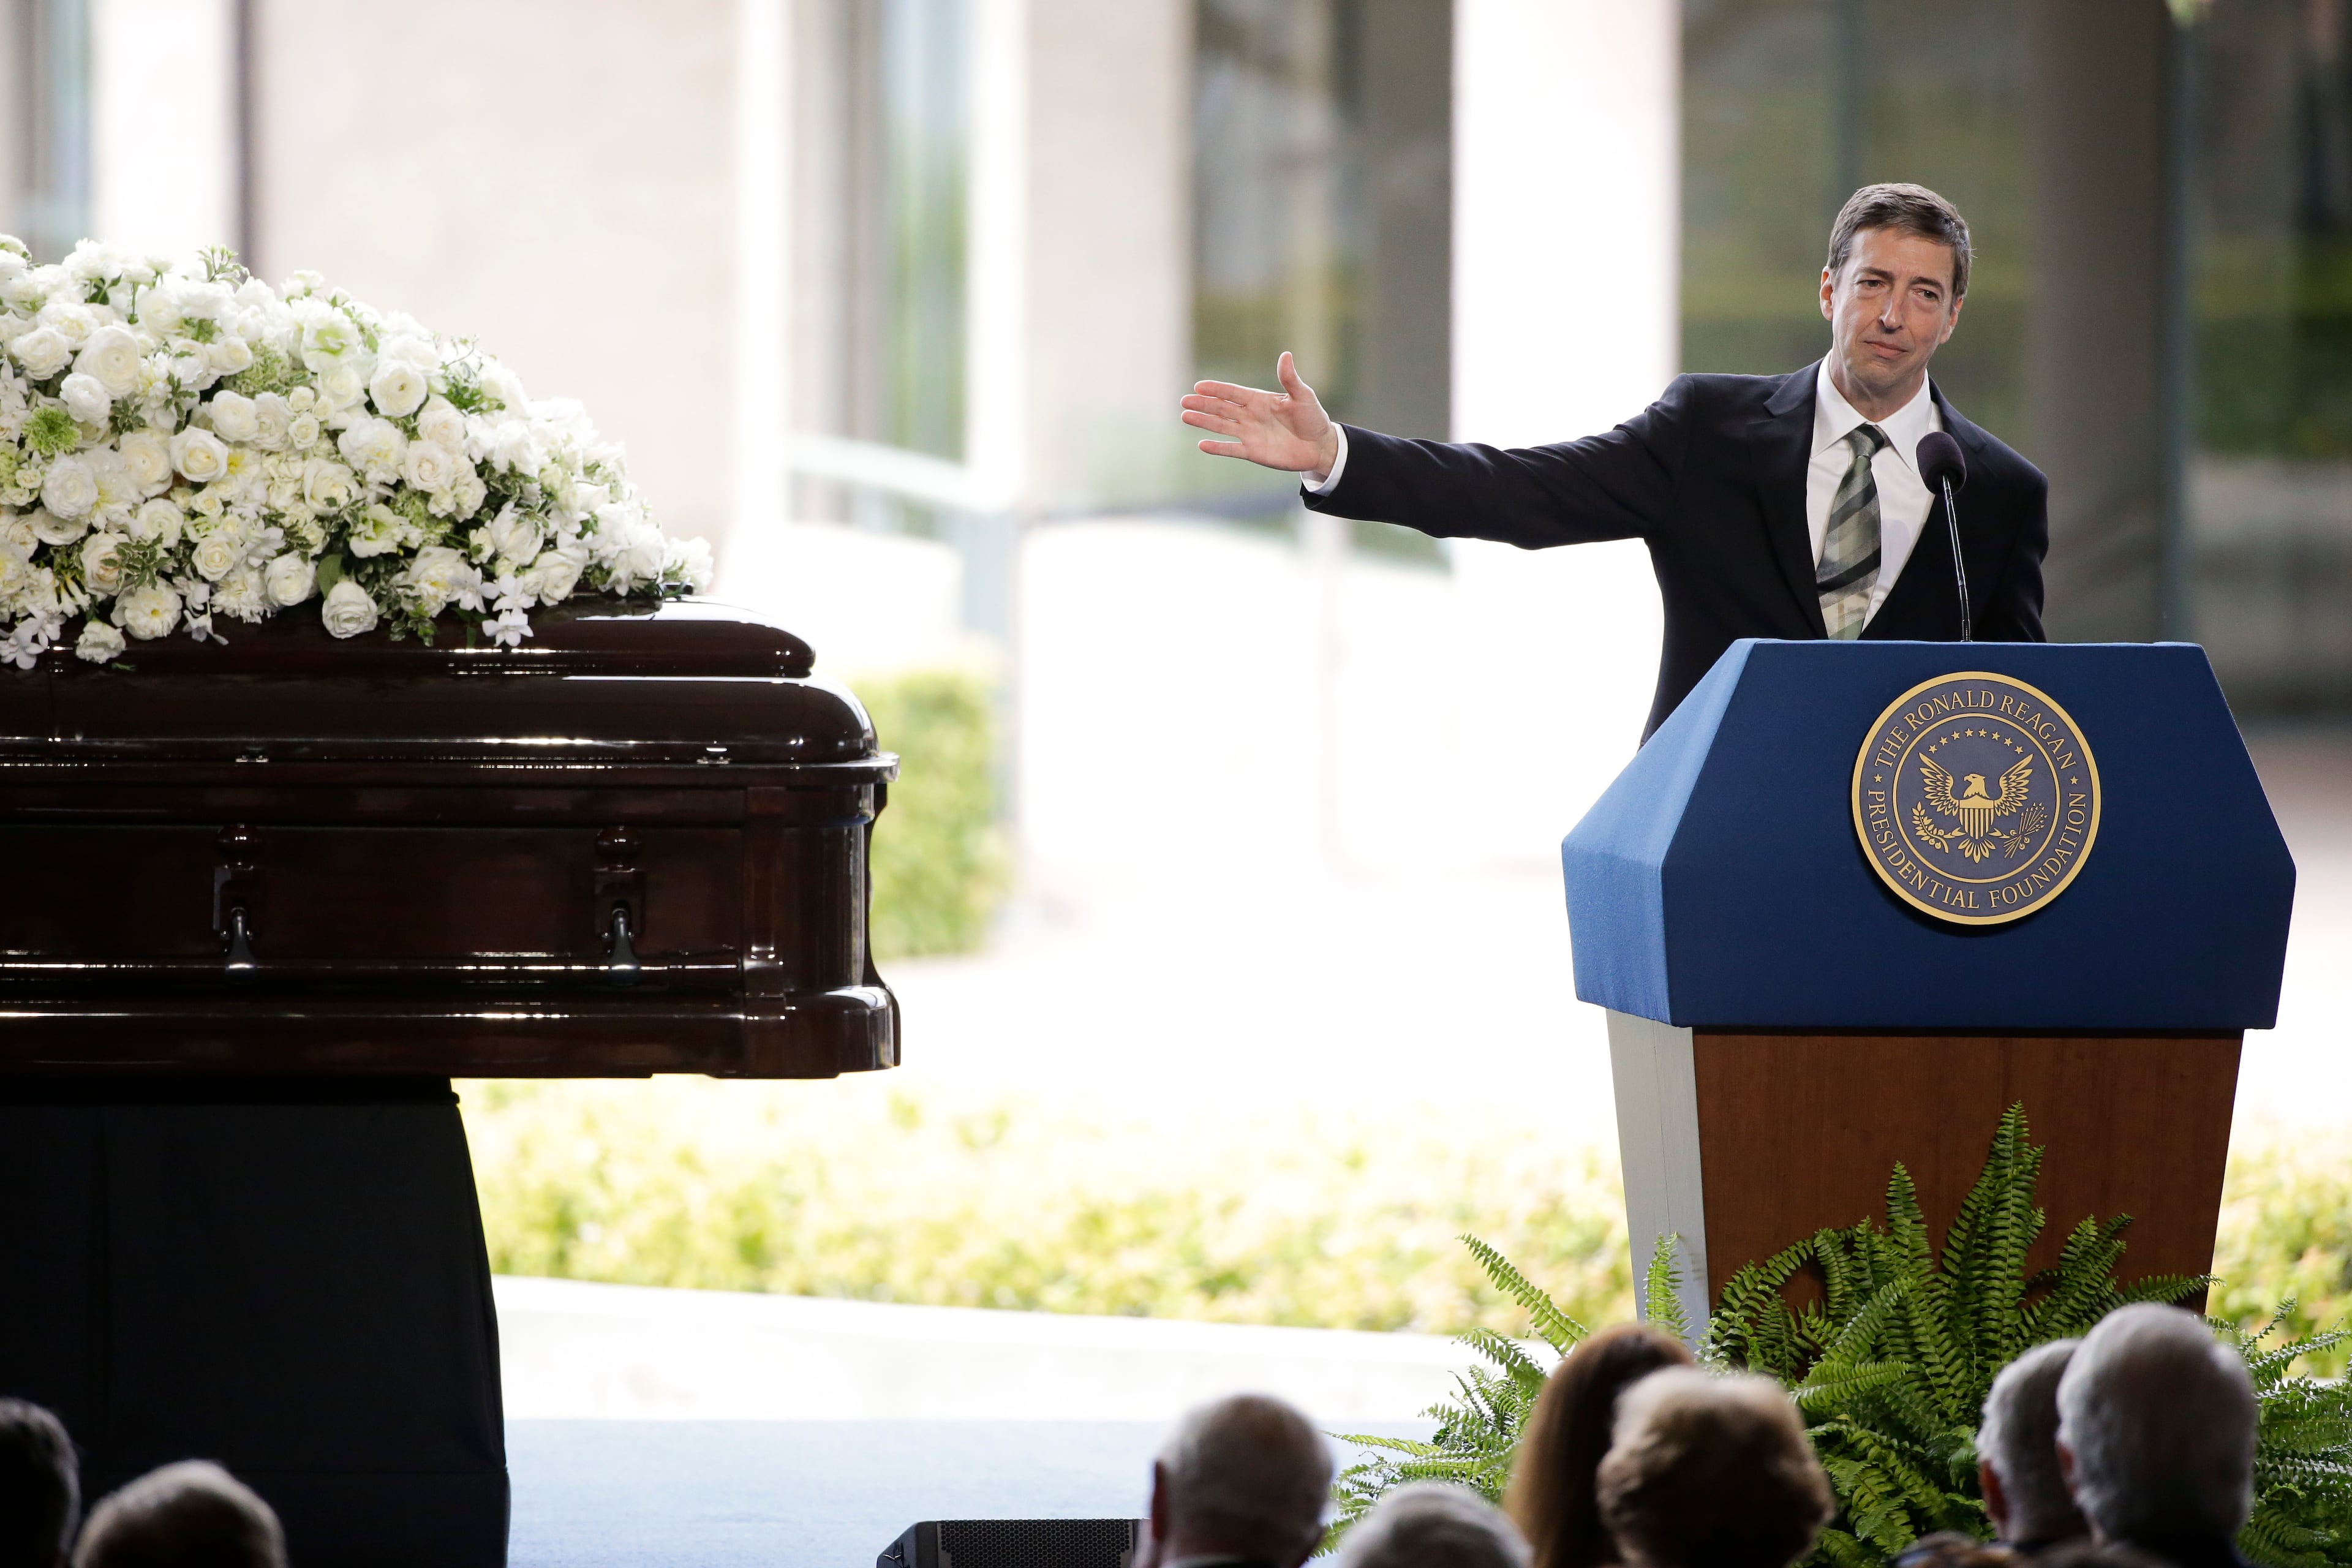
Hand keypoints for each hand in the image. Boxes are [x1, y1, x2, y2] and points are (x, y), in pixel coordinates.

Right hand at [1181, 352, 1340, 474]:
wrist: (1320, 446)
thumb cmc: (1313, 418)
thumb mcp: (1303, 396)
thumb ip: (1290, 379)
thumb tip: (1285, 355)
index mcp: (1260, 400)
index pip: (1233, 393)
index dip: (1217, 389)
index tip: (1199, 386)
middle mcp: (1250, 416)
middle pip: (1222, 408)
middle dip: (1203, 404)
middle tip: (1184, 400)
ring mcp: (1250, 434)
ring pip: (1222, 426)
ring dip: (1204, 422)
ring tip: (1185, 416)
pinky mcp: (1253, 452)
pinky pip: (1232, 449)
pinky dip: (1218, 448)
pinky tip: (1202, 445)